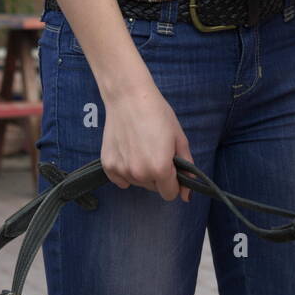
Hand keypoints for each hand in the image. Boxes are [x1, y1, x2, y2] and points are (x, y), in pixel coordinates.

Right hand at [101, 86, 194, 201]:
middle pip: (154, 188)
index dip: (174, 180)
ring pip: (138, 183)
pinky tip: (128, 150)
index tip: (170, 164)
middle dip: (158, 174)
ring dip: (141, 171)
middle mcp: (140, 174)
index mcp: (160, 168)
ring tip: (141, 146)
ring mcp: (122, 170)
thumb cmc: (158, 114)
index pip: (170, 194)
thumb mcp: (179, 138)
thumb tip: (186, 197)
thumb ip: (186, 169)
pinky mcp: (108, 165)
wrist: (129, 97)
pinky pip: (120, 180)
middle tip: (155, 149)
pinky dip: (125, 170)